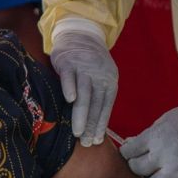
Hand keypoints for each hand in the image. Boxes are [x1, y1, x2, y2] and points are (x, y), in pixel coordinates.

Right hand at [50, 28, 118, 145]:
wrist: (80, 34)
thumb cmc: (90, 63)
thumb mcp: (101, 77)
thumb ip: (99, 97)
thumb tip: (96, 126)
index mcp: (109, 81)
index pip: (106, 106)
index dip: (101, 124)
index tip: (97, 141)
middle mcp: (98, 75)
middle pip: (95, 103)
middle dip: (91, 124)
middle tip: (87, 143)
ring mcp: (83, 67)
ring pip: (84, 93)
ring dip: (81, 114)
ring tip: (78, 132)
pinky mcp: (68, 61)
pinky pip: (69, 76)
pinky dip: (70, 87)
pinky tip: (69, 100)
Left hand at [120, 102, 177, 177]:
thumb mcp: (163, 120)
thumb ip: (146, 134)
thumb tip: (128, 144)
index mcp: (154, 137)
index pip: (128, 151)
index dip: (127, 153)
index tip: (131, 153)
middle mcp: (164, 154)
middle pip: (138, 168)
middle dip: (136, 166)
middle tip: (141, 164)